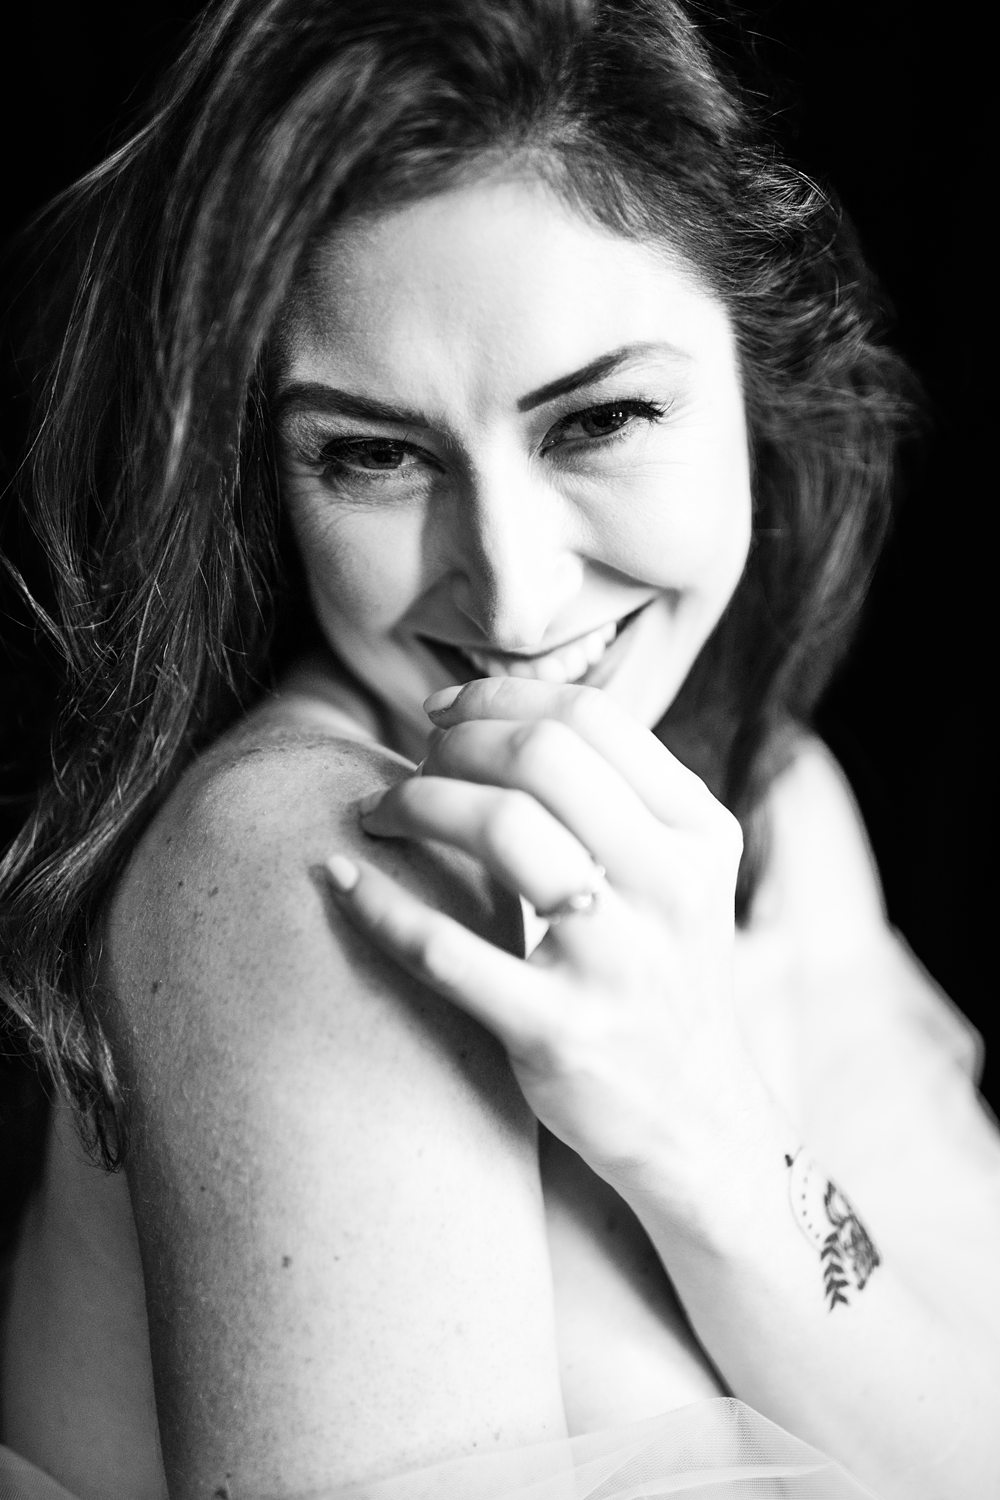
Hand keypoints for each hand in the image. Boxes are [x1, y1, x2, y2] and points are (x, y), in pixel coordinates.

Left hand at [327, 677, 753, 1189]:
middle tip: (407, 767)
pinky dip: (376, 904)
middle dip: (451, 746)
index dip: (499, 697)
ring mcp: (617, 963)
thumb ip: (618, 796)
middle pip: (542, 756)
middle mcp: (670, 887)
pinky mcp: (558, 1032)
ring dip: (411, 803)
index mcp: (698, 833)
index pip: (591, 718)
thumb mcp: (680, 876)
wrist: (694, 1120)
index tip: (440, 713)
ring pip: (500, 829)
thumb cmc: (661, 974)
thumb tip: (496, 715)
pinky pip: (444, 950)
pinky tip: (335, 878)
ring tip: (373, 814)